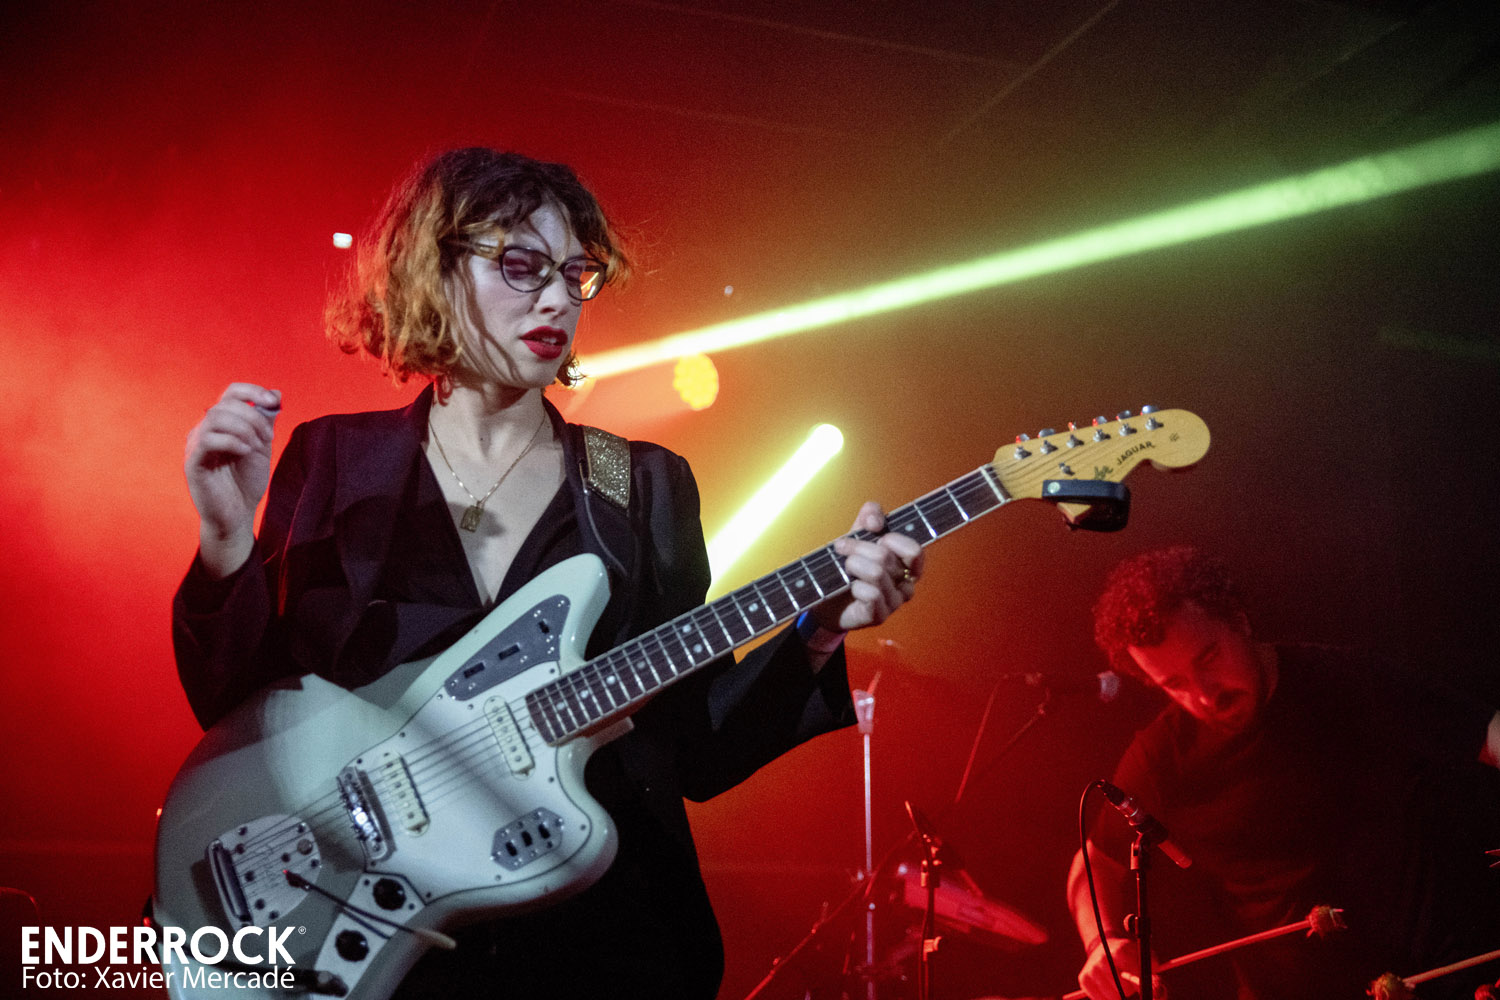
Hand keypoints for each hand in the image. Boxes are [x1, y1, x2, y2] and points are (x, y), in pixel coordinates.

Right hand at [184, 383, 279, 576]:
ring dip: (244, 428)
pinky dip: (232, 441)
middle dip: (253, 417)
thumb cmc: (246, 481)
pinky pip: (208, 440)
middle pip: (225, 404)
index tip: (273, 402)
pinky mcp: (192, 463)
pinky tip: (245, 452)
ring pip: (215, 418)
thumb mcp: (262, 446)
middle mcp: (204, 429)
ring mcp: (195, 445)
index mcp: (221, 423)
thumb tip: (277, 393)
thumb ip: (266, 421)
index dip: (252, 391)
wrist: (237, 514)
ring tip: (257, 447)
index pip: (230, 393)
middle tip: (268, 438)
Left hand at [809, 501, 923, 633]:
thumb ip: (870, 516)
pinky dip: (855, 586)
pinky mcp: (879, 616)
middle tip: (842, 547)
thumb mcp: (858, 534)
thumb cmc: (848, 566)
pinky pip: (871, 595)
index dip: (891, 539)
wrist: (826, 599)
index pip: (914, 550)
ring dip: (853, 564)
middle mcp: (906, 584)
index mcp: (908, 565)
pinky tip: (850, 588)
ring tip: (846, 567)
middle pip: (886, 557)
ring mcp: (894, 602)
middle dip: (858, 547)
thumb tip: (876, 522)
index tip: (872, 533)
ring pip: (877, 574)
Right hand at [1077, 938, 1164, 999]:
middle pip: (1124, 991)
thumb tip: (1156, 991)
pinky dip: (1107, 998)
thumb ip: (1152, 971)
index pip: (1134, 979)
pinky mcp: (1083, 979)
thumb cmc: (1129, 955)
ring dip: (1119, 996)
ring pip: (1113, 998)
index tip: (1142, 985)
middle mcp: (1103, 959)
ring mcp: (1091, 970)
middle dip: (1130, 991)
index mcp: (1119, 951)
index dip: (1140, 985)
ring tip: (1119, 985)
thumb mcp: (1143, 956)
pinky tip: (1109, 988)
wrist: (1103, 946)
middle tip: (1129, 985)